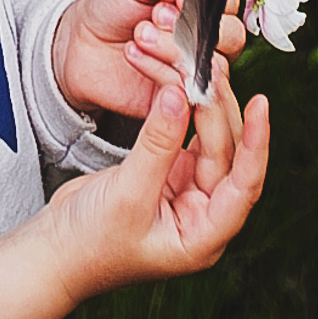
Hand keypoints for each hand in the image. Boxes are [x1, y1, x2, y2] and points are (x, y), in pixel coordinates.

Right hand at [0, 67, 269, 318]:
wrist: (54, 252)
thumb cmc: (90, 243)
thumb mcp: (127, 194)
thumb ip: (157, 145)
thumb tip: (181, 95)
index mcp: (203, 236)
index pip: (243, 185)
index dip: (257, 144)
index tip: (262, 103)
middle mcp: (201, 214)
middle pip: (225, 154)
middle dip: (217, 109)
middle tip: (206, 68)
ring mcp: (184, 194)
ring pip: (206, 140)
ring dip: (198, 104)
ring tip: (191, 66)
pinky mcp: (165, 174)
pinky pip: (183, 136)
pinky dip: (179, 110)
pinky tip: (177, 83)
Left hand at [50, 0, 246, 125]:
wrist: (81, 46)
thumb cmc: (112, 8)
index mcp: (202, 7)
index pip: (229, 3)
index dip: (207, 0)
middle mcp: (206, 40)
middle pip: (232, 36)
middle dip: (194, 25)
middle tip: (156, 16)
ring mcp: (195, 71)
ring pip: (212, 66)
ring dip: (173, 47)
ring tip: (139, 35)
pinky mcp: (179, 100)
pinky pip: (187, 91)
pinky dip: (159, 70)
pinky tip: (133, 55)